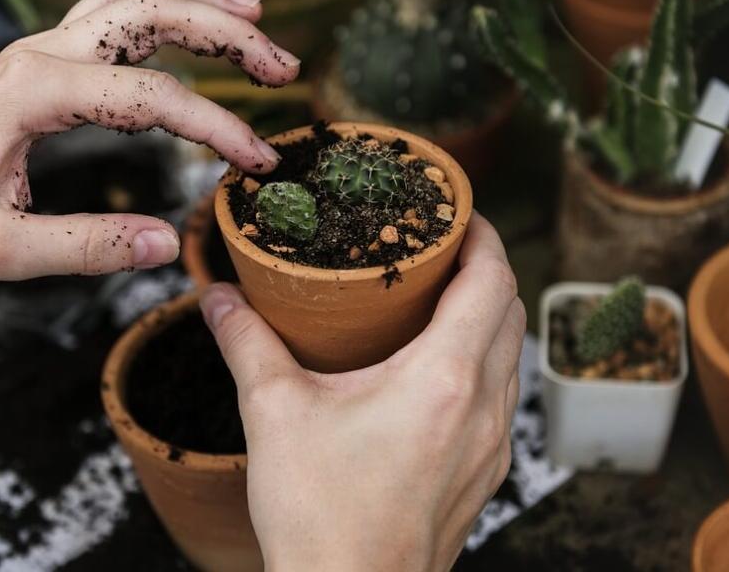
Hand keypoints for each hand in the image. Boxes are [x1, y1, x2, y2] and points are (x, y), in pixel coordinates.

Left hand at [0, 0, 299, 279]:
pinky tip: (193, 17)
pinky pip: (111, 13)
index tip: (258, 164)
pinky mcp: (41, 62)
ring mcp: (39, 50)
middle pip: (151, 13)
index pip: (151, 97)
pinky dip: (162, 6)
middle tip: (284, 68)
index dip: (216, 126)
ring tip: (256, 18)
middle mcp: (40, 54)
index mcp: (32, 92)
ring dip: (199, 2)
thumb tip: (168, 243)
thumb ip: (87, 247)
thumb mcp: (1, 252)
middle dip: (227, 33)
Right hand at [199, 215, 524, 570]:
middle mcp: (484, 409)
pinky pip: (501, 399)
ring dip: (485, 318)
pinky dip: (481, 365)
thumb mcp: (273, 413)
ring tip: (435, 302)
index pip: (492, 280)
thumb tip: (218, 297)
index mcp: (444, 379)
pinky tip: (433, 372)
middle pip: (510, 312)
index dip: (482, 235)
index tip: (456, 212)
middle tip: (438, 249)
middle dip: (484, 269)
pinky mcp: (484, 477)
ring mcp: (492, 448)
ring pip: (510, 357)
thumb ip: (247, 343)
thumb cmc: (319, 516)